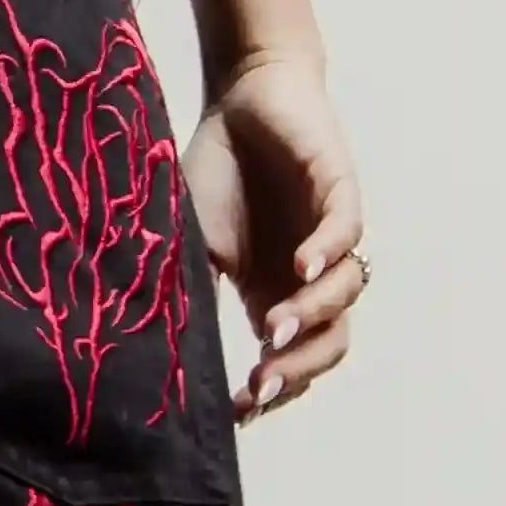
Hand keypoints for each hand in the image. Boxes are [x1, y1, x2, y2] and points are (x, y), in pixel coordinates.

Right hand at [182, 55, 370, 422]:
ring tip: (272, 330)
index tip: (236, 410)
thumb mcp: (190, 246)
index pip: (291, 363)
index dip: (271, 392)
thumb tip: (158, 358)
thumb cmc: (215, 171)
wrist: (241, 95)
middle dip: (296, 370)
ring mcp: (328, 236)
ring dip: (310, 319)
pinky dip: (326, 255)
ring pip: (345, 296)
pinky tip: (300, 269)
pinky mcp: (338, 191)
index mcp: (275, 297)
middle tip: (260, 384)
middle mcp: (308, 277)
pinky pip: (346, 234)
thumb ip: (187, 296)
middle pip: (328, 344)